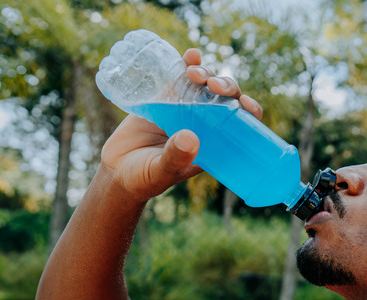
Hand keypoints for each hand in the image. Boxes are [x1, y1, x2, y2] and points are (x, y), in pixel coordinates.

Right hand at [98, 49, 263, 201]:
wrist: (116, 170)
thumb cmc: (144, 178)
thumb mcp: (162, 171)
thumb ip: (175, 157)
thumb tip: (190, 138)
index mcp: (214, 143)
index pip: (242, 124)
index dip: (249, 111)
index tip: (245, 104)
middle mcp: (204, 124)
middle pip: (226, 99)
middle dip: (226, 87)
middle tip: (213, 85)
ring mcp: (185, 109)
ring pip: (206, 84)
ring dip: (207, 73)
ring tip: (194, 73)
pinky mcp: (165, 98)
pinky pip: (180, 77)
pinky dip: (188, 63)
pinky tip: (191, 55)